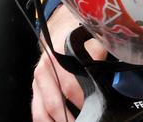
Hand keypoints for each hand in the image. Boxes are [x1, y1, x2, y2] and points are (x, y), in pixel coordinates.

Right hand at [31, 5, 104, 121]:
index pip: (70, 87)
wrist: (61, 30)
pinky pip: (37, 111)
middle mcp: (44, 69)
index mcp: (57, 56)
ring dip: (58, 121)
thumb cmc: (78, 40)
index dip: (83, 102)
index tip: (95, 110)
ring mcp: (37, 81)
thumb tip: (108, 78)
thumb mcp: (92, 42)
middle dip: (70, 118)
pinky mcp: (35, 90)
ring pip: (43, 111)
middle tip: (86, 120)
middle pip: (55, 103)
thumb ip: (98, 59)